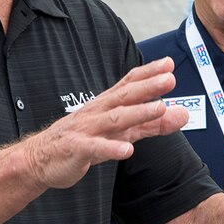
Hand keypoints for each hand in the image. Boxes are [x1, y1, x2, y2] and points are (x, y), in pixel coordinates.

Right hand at [20, 58, 188, 189]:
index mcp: (107, 105)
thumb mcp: (122, 132)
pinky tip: (127, 151)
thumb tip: (182, 114)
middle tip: (170, 78)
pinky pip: (95, 148)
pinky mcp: (76, 150)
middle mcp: (97, 112)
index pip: (129, 84)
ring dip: (137, 113)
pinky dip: (110, 149)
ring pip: (114, 119)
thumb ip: (152, 124)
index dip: (148, 73)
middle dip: (148, 87)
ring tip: (159, 108)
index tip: (169, 64)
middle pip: (125, 96)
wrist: (40, 159)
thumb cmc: (84, 140)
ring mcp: (86, 130)